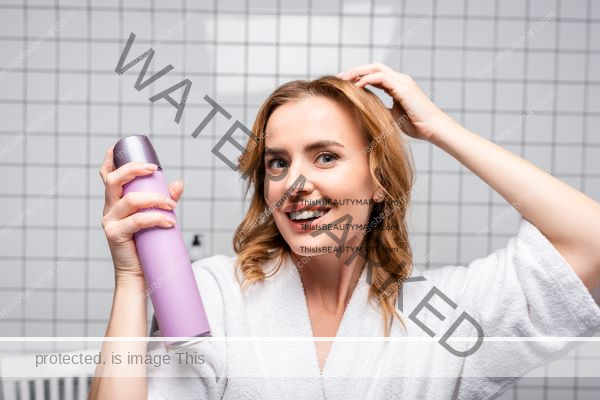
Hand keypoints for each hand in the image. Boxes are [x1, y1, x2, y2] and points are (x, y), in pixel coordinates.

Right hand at [99, 145, 183, 281]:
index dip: (109, 159)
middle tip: (155, 169)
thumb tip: (178, 183)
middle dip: (133, 169)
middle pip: (114, 180)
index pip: (106, 176)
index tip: (117, 146)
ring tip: (173, 204)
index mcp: (114, 201)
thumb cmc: (146, 245)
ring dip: (155, 199)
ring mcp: (110, 221)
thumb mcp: (155, 217)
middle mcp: (109, 208)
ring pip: (130, 200)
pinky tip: (170, 221)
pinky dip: (156, 218)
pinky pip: (137, 221)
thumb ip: (164, 199)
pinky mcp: (115, 235)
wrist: (138, 274)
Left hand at [337, 62, 457, 141]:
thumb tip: (366, 110)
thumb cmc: (417, 125)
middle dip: (355, 70)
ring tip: (344, 80)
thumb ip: (381, 109)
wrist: (433, 128)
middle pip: (373, 67)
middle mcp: (400, 79)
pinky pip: (380, 77)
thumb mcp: (393, 116)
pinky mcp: (402, 86)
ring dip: (358, 72)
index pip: (375, 74)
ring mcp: (402, 81)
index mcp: (398, 85)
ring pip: (375, 68)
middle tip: (340, 78)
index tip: (344, 84)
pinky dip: (366, 79)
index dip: (359, 76)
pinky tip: (356, 87)